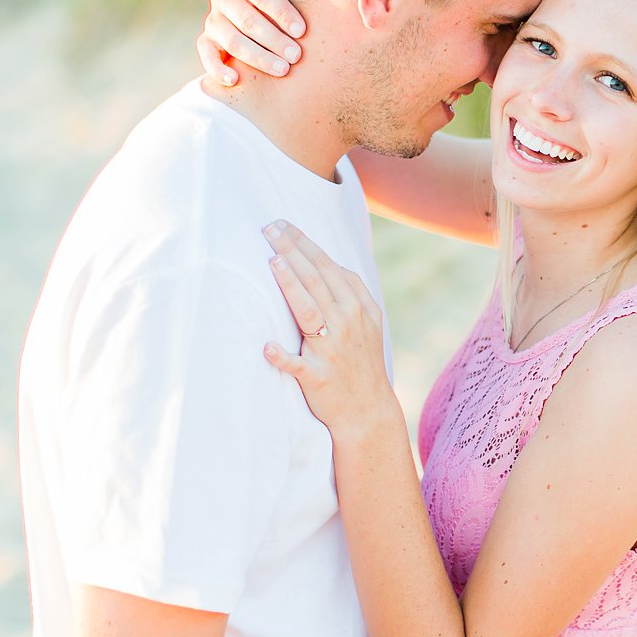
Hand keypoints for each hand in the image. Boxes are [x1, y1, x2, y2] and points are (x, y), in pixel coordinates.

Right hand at [200, 0, 304, 85]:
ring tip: (282, 69)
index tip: (303, 30)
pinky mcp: (206, 41)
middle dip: (273, 38)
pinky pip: (206, 54)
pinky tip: (235, 80)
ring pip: (231, 38)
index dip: (281, 10)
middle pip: (247, 18)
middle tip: (297, 56)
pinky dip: (218, 68)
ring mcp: (213, 18)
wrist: (264, 21)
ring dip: (257, 56)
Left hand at [261, 221, 395, 433]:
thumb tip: (327, 263)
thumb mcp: (369, 322)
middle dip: (291, 250)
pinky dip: (282, 356)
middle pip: (315, 279)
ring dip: (289, 284)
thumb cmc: (361, 362)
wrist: (368, 410)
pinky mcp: (318, 376)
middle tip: (268, 229)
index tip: (282, 226)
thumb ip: (351, 293)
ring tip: (272, 262)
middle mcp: (347, 322)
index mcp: (358, 306)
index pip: (328, 266)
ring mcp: (332, 349)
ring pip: (308, 310)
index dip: (305, 244)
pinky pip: (297, 365)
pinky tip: (267, 347)